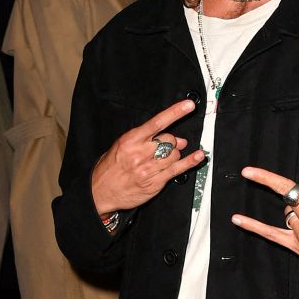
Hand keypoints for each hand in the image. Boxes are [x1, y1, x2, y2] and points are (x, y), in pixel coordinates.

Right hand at [90, 99, 204, 215]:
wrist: (100, 192)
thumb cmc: (110, 168)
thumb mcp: (121, 146)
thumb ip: (146, 141)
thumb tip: (176, 139)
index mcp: (130, 140)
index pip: (157, 122)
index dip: (175, 112)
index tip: (188, 106)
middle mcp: (140, 154)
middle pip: (169, 140)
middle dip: (171, 142)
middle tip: (165, 147)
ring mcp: (149, 169)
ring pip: (174, 155)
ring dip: (174, 155)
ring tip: (164, 159)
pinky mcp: (155, 183)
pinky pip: (177, 170)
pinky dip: (190, 162)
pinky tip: (198, 156)